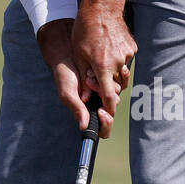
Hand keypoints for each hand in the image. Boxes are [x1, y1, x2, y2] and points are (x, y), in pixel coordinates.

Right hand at [36, 17, 110, 134]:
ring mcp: (105, 91)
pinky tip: (106, 70)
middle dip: (106, 100)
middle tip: (93, 87)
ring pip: (117, 95)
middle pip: (113, 111)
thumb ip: (76, 109)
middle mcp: (99, 104)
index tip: (102, 112)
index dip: (106, 124)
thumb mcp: (67, 93)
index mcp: (88, 112)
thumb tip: (84, 127)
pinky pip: (120, 82)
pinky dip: (115, 77)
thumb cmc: (64, 76)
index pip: (103, 128)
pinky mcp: (110, 79)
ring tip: (89, 75)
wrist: (69, 54)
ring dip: (107, 86)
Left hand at [71, 0, 135, 132]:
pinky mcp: (132, 47)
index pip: (109, 96)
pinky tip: (108, 46)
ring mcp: (127, 54)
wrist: (102, 7)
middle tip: (96, 73)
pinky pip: (125, 60)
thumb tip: (87, 96)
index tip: (105, 112)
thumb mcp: (79, 55)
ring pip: (121, 72)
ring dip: (113, 71)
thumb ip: (85, 77)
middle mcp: (118, 63)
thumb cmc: (85, 30)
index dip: (108, 107)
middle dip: (108, 84)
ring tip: (101, 56)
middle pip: (116, 84)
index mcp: (102, 66)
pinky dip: (117, 58)